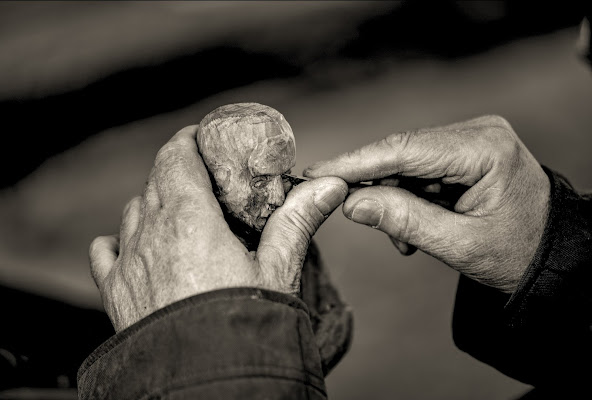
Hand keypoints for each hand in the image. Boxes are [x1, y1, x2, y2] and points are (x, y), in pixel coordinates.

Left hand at [89, 126, 346, 331]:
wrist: (208, 381)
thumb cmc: (245, 323)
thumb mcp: (278, 268)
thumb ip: (298, 219)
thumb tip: (329, 186)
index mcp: (189, 219)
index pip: (177, 157)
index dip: (190, 140)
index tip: (204, 138)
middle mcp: (151, 234)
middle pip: (155, 180)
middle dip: (178, 169)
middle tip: (204, 176)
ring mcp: (129, 264)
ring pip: (133, 212)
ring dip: (153, 203)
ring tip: (180, 214)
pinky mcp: (117, 293)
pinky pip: (106, 252)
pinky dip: (118, 241)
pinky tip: (131, 245)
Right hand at [304, 115, 549, 292]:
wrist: (551, 256)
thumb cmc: (517, 253)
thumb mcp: (460, 245)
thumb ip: (404, 221)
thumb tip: (352, 203)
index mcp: (484, 149)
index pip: (404, 149)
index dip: (356, 162)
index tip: (318, 172)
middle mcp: (477, 132)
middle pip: (402, 152)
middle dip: (375, 187)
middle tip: (352, 214)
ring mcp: (471, 139)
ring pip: (406, 163)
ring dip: (395, 199)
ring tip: (406, 239)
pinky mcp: (465, 151)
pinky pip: (420, 170)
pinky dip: (409, 198)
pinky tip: (417, 227)